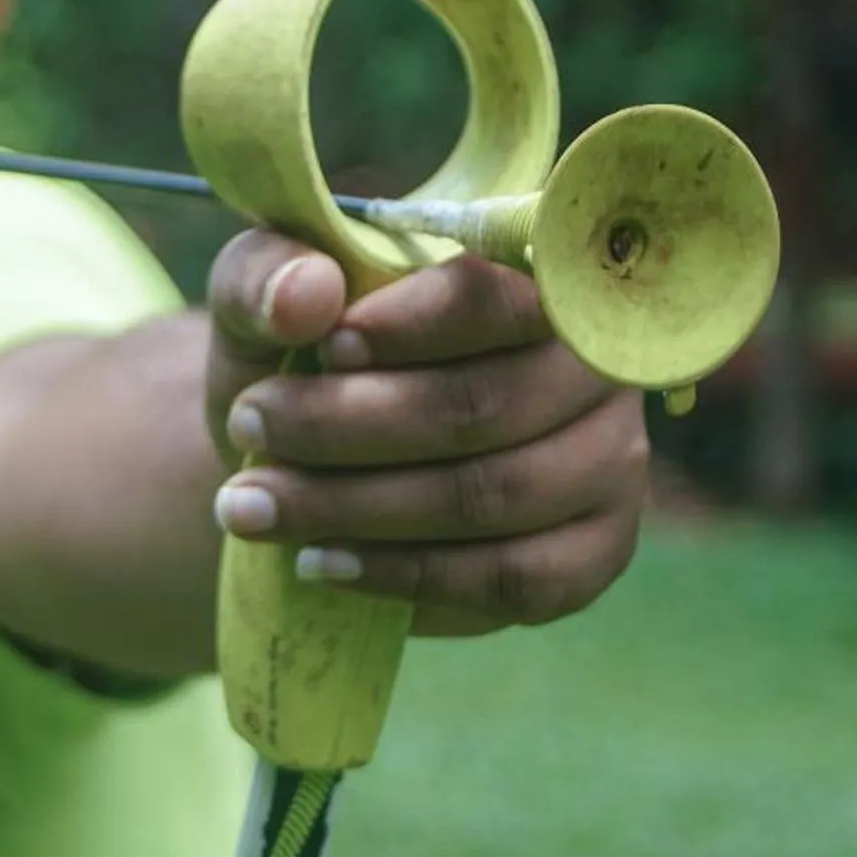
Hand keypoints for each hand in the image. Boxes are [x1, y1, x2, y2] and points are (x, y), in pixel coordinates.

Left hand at [203, 230, 649, 636]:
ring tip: (253, 506)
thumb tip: (306, 293)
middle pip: (484, 405)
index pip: (498, 295)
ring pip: (494, 496)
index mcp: (531, 278)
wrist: (315, 456)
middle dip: (348, 425)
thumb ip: (266, 277)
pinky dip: (408, 577)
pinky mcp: (590, 555)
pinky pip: (512, 579)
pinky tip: (322, 564)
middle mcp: (594, 368)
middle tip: (248, 429)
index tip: (321, 347)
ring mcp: (608, 465)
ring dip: (359, 508)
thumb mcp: (262, 301)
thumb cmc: (306, 358)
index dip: (410, 326)